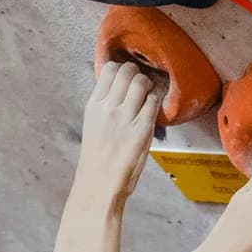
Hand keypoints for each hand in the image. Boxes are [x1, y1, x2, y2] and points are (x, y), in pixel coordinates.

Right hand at [74, 60, 158, 200]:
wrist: (99, 184)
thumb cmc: (97, 158)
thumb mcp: (93, 125)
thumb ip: (104, 105)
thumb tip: (119, 89)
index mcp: (94, 105)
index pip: (109, 70)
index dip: (121, 68)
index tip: (126, 75)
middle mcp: (109, 107)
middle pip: (127, 71)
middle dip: (137, 72)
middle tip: (142, 82)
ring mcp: (126, 117)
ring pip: (142, 82)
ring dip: (149, 83)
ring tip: (151, 92)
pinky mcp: (142, 129)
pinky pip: (154, 101)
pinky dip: (157, 98)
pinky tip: (157, 103)